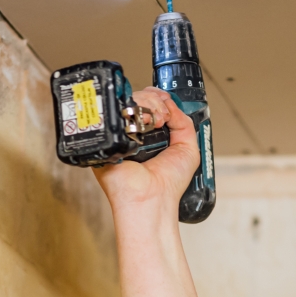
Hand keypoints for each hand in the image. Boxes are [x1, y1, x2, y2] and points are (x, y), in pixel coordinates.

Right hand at [93, 89, 198, 210]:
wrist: (152, 199)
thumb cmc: (168, 184)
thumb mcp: (188, 150)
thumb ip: (184, 123)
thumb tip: (170, 102)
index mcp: (150, 135)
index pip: (149, 103)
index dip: (158, 97)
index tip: (166, 101)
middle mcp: (133, 133)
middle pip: (138, 99)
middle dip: (155, 101)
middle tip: (162, 118)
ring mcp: (119, 134)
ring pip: (127, 103)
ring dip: (146, 106)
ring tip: (155, 122)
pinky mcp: (107, 138)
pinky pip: (115, 114)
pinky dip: (131, 112)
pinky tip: (141, 124)